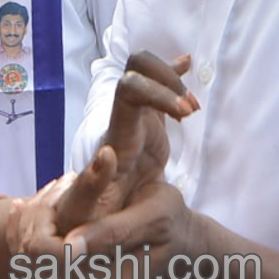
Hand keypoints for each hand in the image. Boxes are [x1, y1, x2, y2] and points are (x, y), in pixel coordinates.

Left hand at [24, 179, 200, 278]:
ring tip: (63, 197)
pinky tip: (63, 218)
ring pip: (31, 264)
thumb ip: (111, 232)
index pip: (42, 250)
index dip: (41, 214)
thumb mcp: (152, 216)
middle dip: (38, 217)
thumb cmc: (172, 224)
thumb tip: (70, 247)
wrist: (187, 254)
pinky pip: (41, 271)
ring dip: (38, 227)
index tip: (60, 184)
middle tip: (61, 185)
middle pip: (30, 258)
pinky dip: (43, 240)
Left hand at [54, 51, 195, 237]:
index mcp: (115, 136)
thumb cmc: (86, 214)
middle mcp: (121, 120)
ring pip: (145, 73)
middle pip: (137, 72)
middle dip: (169, 82)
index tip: (185, 113)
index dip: (157, 93)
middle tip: (191, 111)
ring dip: (173, 80)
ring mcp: (132, 119)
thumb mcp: (87, 205)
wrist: (94, 217)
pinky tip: (186, 61)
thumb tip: (107, 154)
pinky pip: (155, 91)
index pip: (128, 92)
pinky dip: (171, 75)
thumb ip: (92, 185)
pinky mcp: (144, 125)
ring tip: (192, 108)